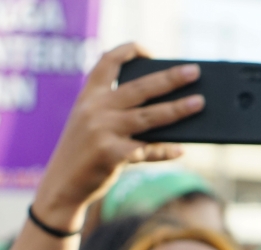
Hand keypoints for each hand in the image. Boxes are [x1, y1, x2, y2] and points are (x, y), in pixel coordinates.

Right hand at [32, 44, 203, 231]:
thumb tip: (166, 112)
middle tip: (194, 72)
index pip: (107, 61)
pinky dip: (165, 151)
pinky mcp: (110, 155)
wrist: (61, 186)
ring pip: (149, 117)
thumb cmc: (84, 154)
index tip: (149, 52)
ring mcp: (101, 131)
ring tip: (199, 103)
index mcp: (88, 97)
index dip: (129, 51)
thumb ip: (118, 114)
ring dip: (177, 109)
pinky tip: (181, 150)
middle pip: (139, 88)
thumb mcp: (92, 126)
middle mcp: (94, 109)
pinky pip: (146, 150)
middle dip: (169, 78)